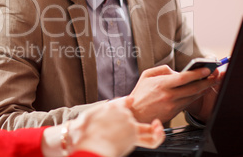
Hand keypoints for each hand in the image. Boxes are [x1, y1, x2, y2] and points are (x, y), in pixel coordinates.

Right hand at [41, 97, 164, 156]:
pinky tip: (159, 133)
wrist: (89, 142)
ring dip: (153, 127)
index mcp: (111, 107)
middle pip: (132, 115)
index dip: (127, 102)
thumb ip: (95, 114)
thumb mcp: (87, 117)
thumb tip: (89, 118)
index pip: (123, 102)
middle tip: (124, 130)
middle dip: (129, 122)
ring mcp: (130, 124)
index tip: (131, 100)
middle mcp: (123, 113)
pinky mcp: (134, 137)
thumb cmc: (84, 133)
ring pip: (145, 125)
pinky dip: (159, 136)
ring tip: (156, 127)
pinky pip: (151, 138)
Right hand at [128, 65, 218, 123]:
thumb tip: (175, 71)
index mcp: (161, 84)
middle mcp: (168, 95)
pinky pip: (188, 103)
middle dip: (207, 81)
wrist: (136, 114)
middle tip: (215, 76)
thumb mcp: (146, 76)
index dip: (197, 73)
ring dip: (204, 89)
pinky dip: (196, 97)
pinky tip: (200, 91)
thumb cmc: (139, 94)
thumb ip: (161, 69)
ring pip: (193, 96)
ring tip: (211, 82)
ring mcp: (172, 105)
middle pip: (193, 88)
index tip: (207, 69)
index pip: (184, 77)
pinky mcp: (174, 112)